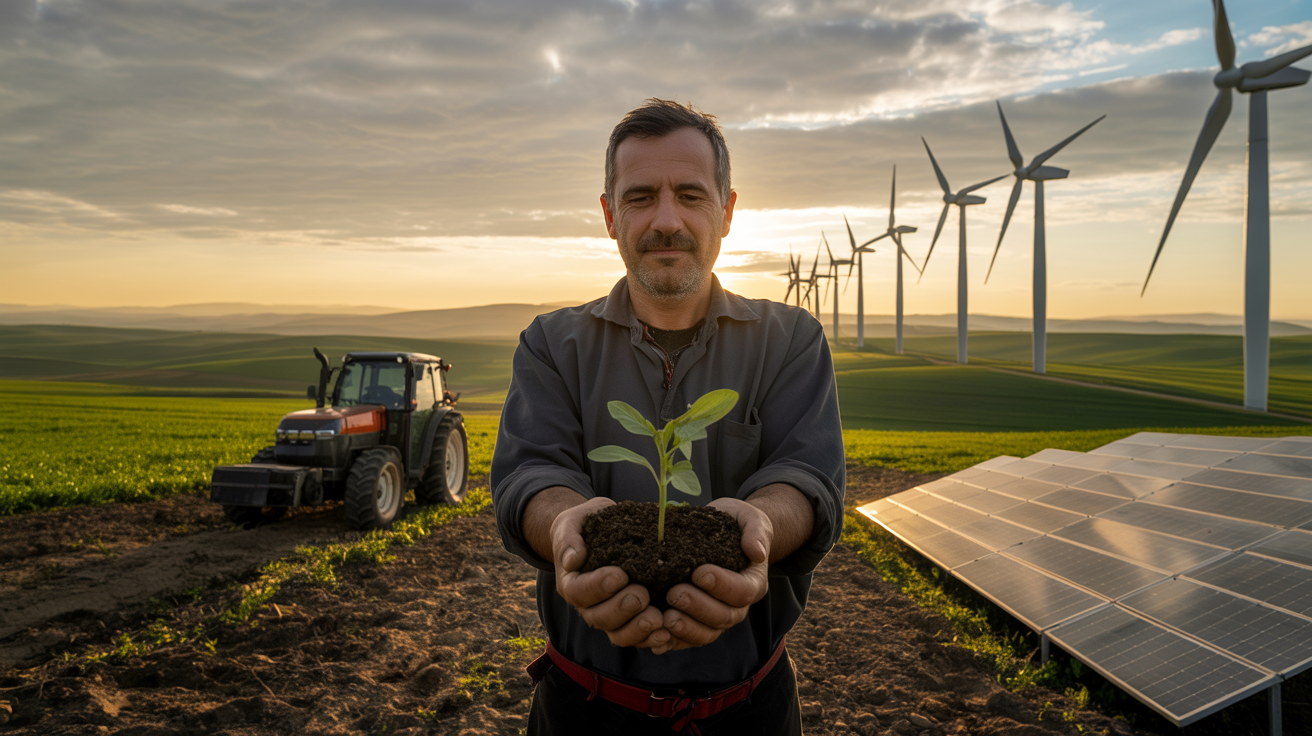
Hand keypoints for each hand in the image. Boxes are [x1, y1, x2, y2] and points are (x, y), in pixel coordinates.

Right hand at [551, 496, 669, 648]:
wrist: (599, 531)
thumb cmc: (585, 525)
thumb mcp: (573, 523)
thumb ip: (568, 539)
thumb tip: (573, 560)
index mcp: (572, 582)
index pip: (579, 592)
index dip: (598, 587)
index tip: (619, 574)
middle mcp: (588, 605)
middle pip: (599, 618)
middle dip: (621, 609)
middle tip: (642, 595)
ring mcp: (608, 616)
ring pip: (618, 634)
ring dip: (637, 630)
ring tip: (657, 619)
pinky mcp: (629, 621)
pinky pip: (637, 638)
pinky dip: (650, 640)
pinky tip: (666, 634)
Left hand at [655, 497, 771, 654]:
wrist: (724, 534)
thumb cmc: (736, 524)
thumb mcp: (748, 518)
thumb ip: (755, 532)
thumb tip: (757, 552)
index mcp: (752, 582)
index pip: (743, 591)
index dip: (722, 585)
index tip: (699, 572)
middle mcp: (738, 605)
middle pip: (724, 617)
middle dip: (698, 608)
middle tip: (674, 593)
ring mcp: (718, 617)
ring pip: (707, 633)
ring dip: (686, 629)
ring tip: (666, 618)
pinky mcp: (698, 622)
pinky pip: (688, 639)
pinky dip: (673, 642)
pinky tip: (656, 640)